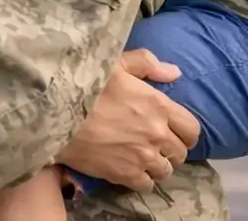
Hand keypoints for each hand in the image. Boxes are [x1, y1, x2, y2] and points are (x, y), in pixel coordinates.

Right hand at [57, 49, 200, 191]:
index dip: (185, 132)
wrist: (55, 111)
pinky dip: (141, 179)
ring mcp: (143, 157)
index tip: (173, 132)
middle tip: (154, 145)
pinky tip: (129, 169)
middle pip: (180, 153)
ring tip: (141, 159)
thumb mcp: (114, 63)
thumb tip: (174, 73)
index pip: (192, 129)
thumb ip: (146, 63)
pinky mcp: (125, 174)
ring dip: (156, 165)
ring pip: (165, 170)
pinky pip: (146, 185)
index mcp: (159, 105)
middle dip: (170, 149)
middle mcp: (157, 134)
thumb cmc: (84, 84)